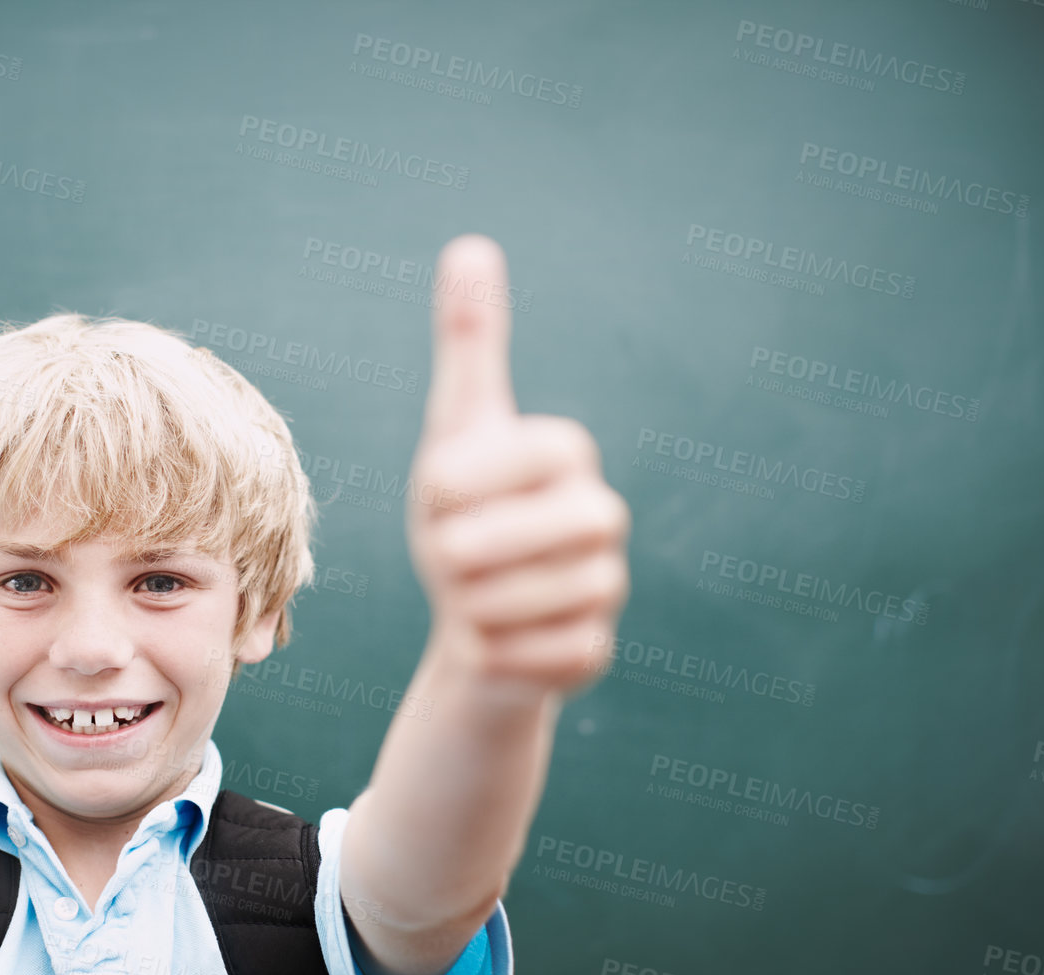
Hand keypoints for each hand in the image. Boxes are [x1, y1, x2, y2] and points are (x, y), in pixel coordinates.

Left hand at [405, 235, 630, 695]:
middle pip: (535, 535)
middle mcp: (600, 518)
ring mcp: (604, 589)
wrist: (466, 615)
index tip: (439, 494)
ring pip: (526, 603)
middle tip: (445, 555)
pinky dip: (490, 651)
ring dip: (471, 603)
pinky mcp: (591, 654)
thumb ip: (468, 344)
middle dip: (468, 550)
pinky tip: (486, 638)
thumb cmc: (458, 510)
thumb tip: (471, 245)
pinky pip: (531, 659)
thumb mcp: (453, 427)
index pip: (528, 454)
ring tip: (464, 595)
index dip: (468, 480)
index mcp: (567, 455)